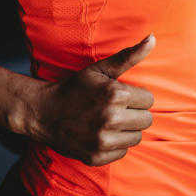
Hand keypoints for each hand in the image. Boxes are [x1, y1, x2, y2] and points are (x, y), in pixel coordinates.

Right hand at [29, 34, 155, 165]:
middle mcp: (111, 118)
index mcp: (115, 94)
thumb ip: (129, 56)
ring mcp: (103, 140)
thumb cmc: (75, 88)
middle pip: (146, 120)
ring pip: (137, 137)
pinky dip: (115, 145)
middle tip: (116, 109)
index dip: (136, 97)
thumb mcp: (100, 69)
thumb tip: (153, 38)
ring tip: (108, 122)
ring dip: (127, 130)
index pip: (149, 100)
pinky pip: (122, 152)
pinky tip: (101, 135)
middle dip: (134, 113)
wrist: (43, 113)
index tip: (121, 96)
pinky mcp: (96, 156)